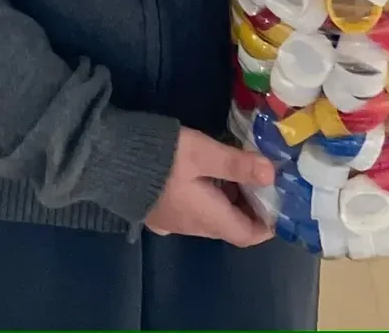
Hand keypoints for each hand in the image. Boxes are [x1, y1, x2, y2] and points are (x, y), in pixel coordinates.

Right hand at [144, 127, 275, 244]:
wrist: (109, 161)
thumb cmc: (162, 158)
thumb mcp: (203, 153)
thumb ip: (237, 164)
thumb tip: (273, 173)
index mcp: (208, 219)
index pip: (248, 235)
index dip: (267, 223)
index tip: (279, 201)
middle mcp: (192, 227)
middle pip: (230, 226)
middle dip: (249, 205)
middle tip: (262, 175)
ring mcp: (172, 222)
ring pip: (211, 217)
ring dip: (228, 199)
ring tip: (238, 168)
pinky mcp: (158, 211)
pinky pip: (192, 210)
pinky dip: (208, 196)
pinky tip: (206, 172)